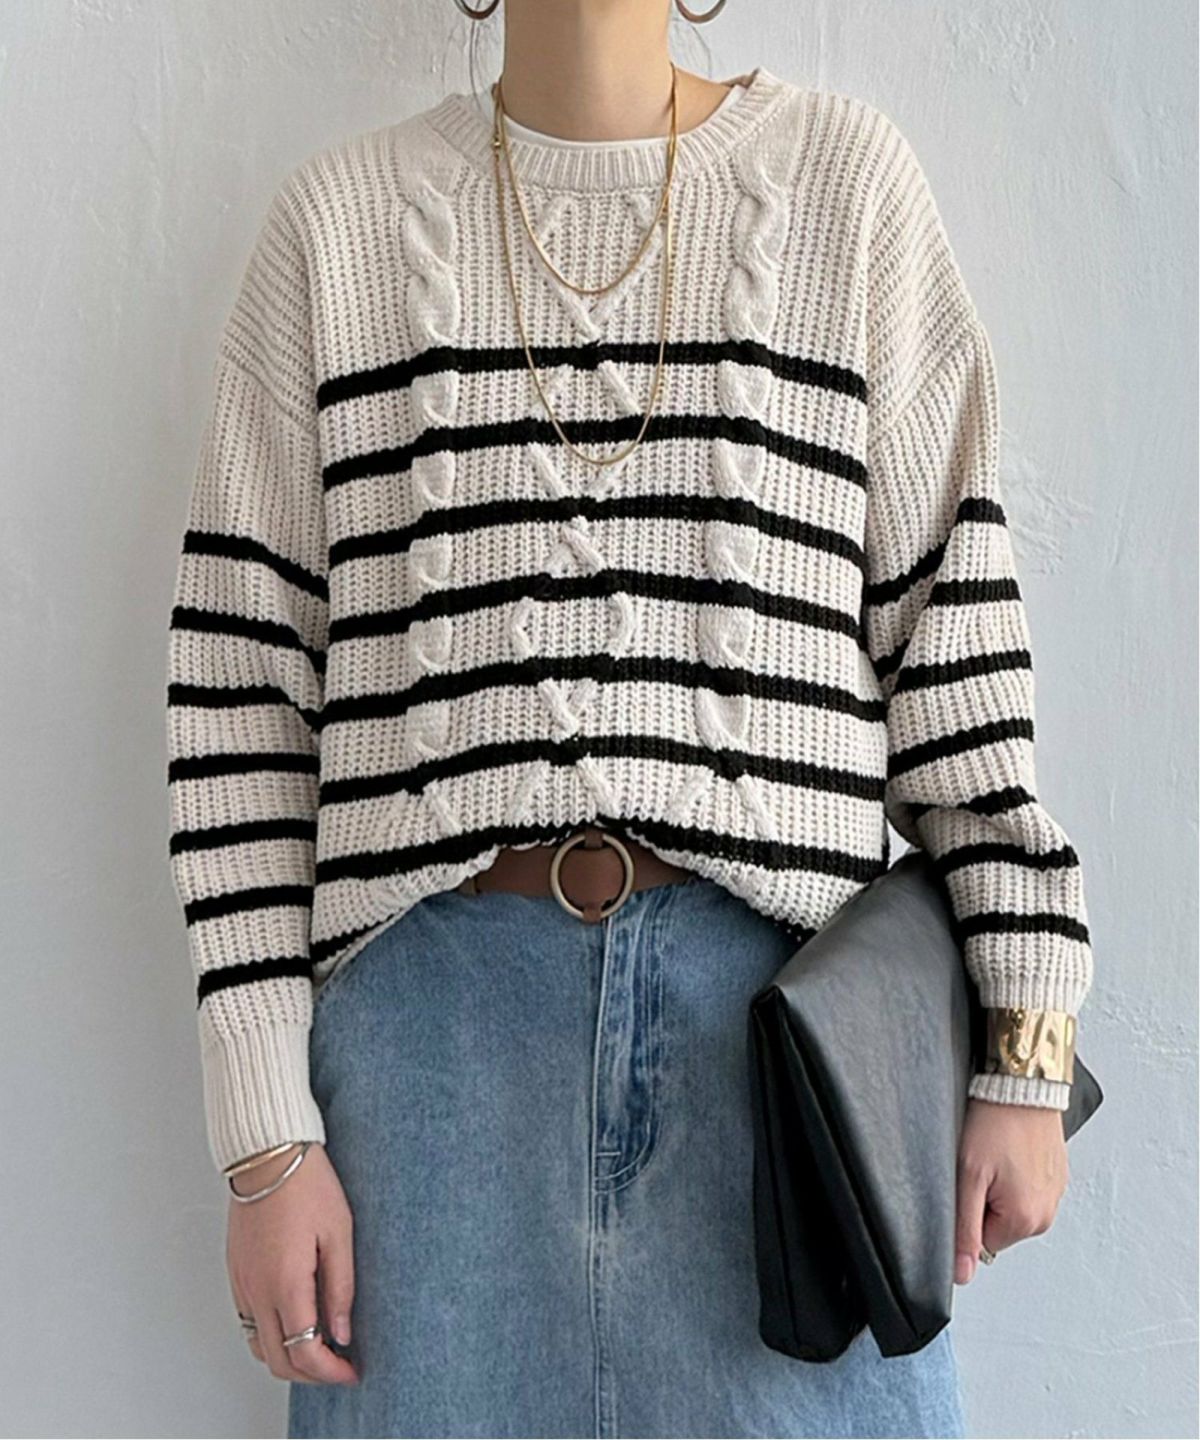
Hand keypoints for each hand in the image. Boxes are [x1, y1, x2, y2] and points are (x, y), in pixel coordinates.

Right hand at [226, 1142, 358, 1384]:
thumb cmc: (307, 1184)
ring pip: (258, 1346)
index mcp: (285, 1284)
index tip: (352, 1372)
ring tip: (321, 1346)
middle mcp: (256, 1291)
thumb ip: (340, 1288)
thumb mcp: (339, 1232)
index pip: (304, 1354)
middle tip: (340, 1367)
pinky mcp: (236, 1272)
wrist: (267, 1153)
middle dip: (311, 1375)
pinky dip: (270, 1335)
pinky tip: (295, 1320)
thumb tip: (342, 1333)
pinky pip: (248, 1322)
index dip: (330, 1373)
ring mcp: (242, 1283)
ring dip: (288, 1358)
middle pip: (277, 1361)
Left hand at [955, 1098, 1068, 1283]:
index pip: (982, 1242)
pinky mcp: (1057, 1175)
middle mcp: (1047, 1213)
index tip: (970, 1181)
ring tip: (997, 1154)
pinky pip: (1026, 1187)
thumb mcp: (968, 1176)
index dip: (968, 1211)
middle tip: (981, 1165)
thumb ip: (965, 1229)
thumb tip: (963, 1274)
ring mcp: (1055, 1194)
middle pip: (998, 1225)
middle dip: (984, 1200)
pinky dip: (1014, 1173)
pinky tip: (1009, 1149)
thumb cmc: (995, 1123)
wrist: (1022, 1085)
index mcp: (1026, 1221)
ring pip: (1011, 1206)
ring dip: (999, 1186)